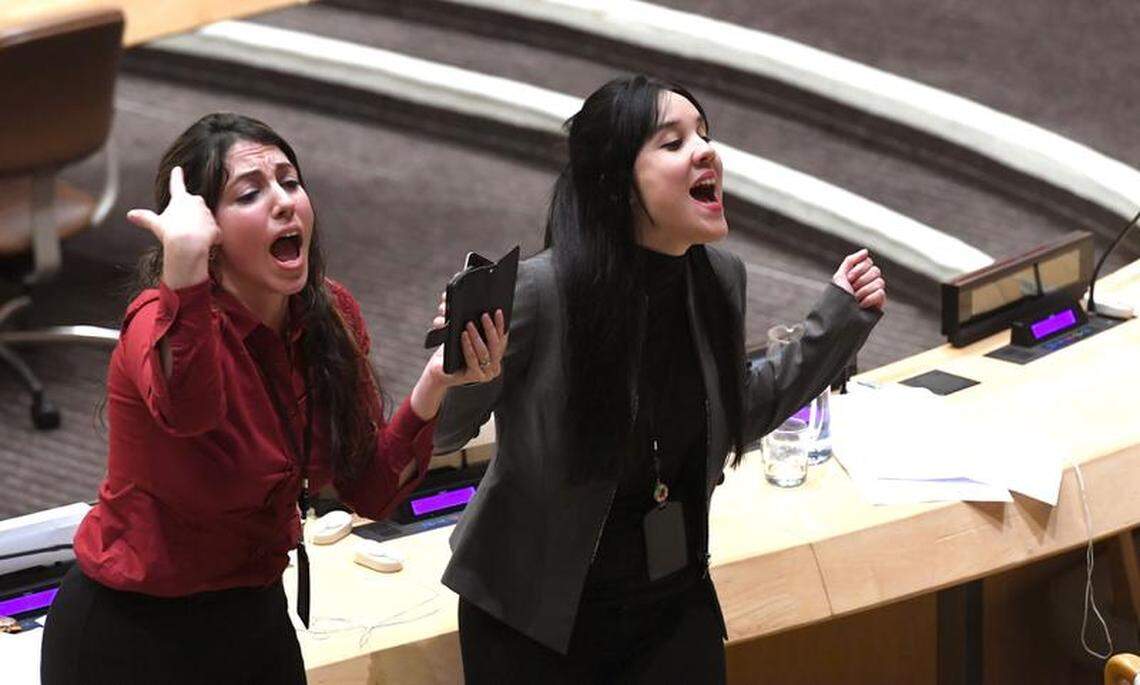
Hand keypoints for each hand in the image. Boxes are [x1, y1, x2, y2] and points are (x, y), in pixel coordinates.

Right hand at [126, 166, 221, 288]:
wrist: (188, 244)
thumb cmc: (170, 232)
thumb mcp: (156, 224)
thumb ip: (145, 218)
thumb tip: (130, 215)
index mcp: (180, 199)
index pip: (176, 185)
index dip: (176, 176)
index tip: (178, 169)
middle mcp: (196, 202)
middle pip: (194, 205)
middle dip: (191, 214)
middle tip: (182, 227)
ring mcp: (207, 213)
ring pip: (204, 220)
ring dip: (200, 228)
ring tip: (191, 238)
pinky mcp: (215, 226)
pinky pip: (213, 234)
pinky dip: (209, 239)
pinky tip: (203, 244)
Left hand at [410, 308, 508, 420]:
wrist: (439, 370)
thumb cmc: (454, 352)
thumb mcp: (467, 338)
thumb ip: (475, 327)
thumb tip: (477, 307)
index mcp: (496, 357)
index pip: (502, 339)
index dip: (501, 325)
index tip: (498, 310)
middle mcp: (494, 367)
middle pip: (496, 345)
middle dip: (490, 328)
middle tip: (484, 315)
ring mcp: (486, 374)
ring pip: (484, 352)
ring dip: (477, 336)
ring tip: (469, 323)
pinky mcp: (474, 377)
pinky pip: (472, 359)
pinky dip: (468, 346)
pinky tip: (463, 335)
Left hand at [832, 248, 885, 309]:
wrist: (837, 318)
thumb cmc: (837, 298)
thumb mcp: (840, 277)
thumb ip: (851, 261)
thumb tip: (866, 251)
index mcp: (858, 275)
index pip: (868, 262)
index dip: (858, 269)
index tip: (848, 279)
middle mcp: (868, 282)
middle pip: (875, 270)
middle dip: (861, 280)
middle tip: (851, 290)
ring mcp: (875, 292)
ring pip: (879, 282)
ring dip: (863, 291)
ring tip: (855, 300)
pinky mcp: (879, 303)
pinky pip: (881, 293)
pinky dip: (869, 299)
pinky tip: (861, 306)